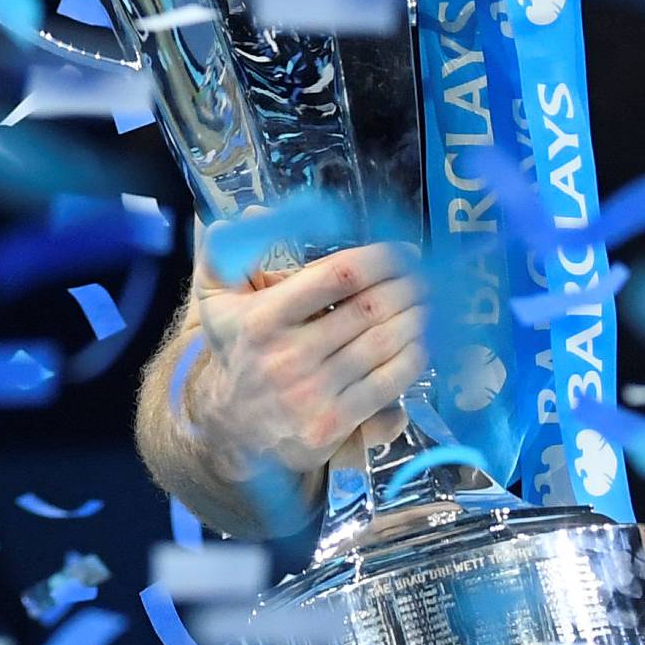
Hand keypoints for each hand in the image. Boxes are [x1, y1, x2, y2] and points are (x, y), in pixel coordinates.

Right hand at [186, 234, 428, 492]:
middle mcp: (288, 357)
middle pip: (369, 309)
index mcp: (264, 319)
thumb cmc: (236, 351)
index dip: (381, 258)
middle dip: (408, 286)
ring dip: (417, 318)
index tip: (404, 251)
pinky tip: (420, 342)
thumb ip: (225, 251)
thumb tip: (256, 213)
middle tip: (425, 276)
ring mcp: (312, 395)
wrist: (229, 430)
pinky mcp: (332, 427)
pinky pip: (388, 386)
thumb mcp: (216, 300)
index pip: (339, 275)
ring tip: (428, 303)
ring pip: (384, 346)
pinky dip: (413, 359)